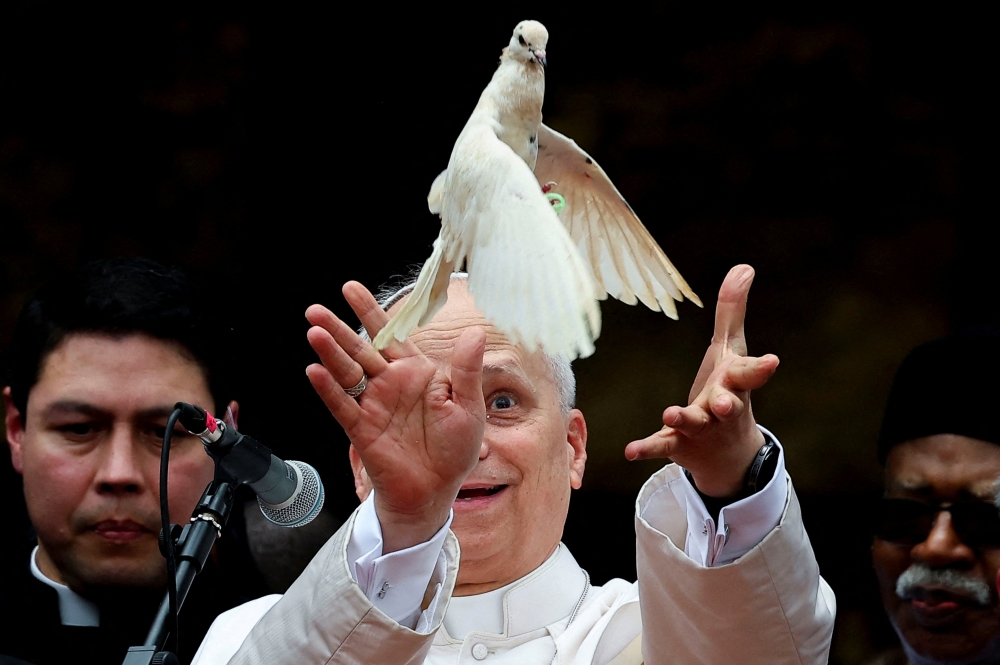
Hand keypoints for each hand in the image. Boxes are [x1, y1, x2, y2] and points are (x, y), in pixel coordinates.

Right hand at [305, 282, 485, 552]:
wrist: (437, 491)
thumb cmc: (455, 449)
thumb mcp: (469, 406)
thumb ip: (467, 370)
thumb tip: (474, 332)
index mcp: (416, 373)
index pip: (391, 335)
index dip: (370, 312)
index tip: (349, 288)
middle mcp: (390, 384)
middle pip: (360, 350)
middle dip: (338, 329)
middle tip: (315, 310)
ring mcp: (374, 405)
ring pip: (347, 373)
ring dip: (330, 353)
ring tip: (314, 332)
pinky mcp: (362, 429)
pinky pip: (342, 406)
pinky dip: (329, 390)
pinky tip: (315, 371)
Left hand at [624, 265, 777, 497]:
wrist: (728, 454)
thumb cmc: (729, 390)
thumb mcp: (731, 351)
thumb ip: (732, 311)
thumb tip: (744, 266)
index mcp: (736, 385)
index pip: (749, 375)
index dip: (760, 368)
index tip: (772, 361)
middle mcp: (722, 409)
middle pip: (728, 406)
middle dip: (727, 404)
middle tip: (723, 403)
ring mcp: (701, 429)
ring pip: (693, 424)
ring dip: (683, 419)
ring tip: (670, 413)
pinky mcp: (678, 444)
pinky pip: (662, 445)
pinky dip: (647, 447)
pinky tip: (630, 450)